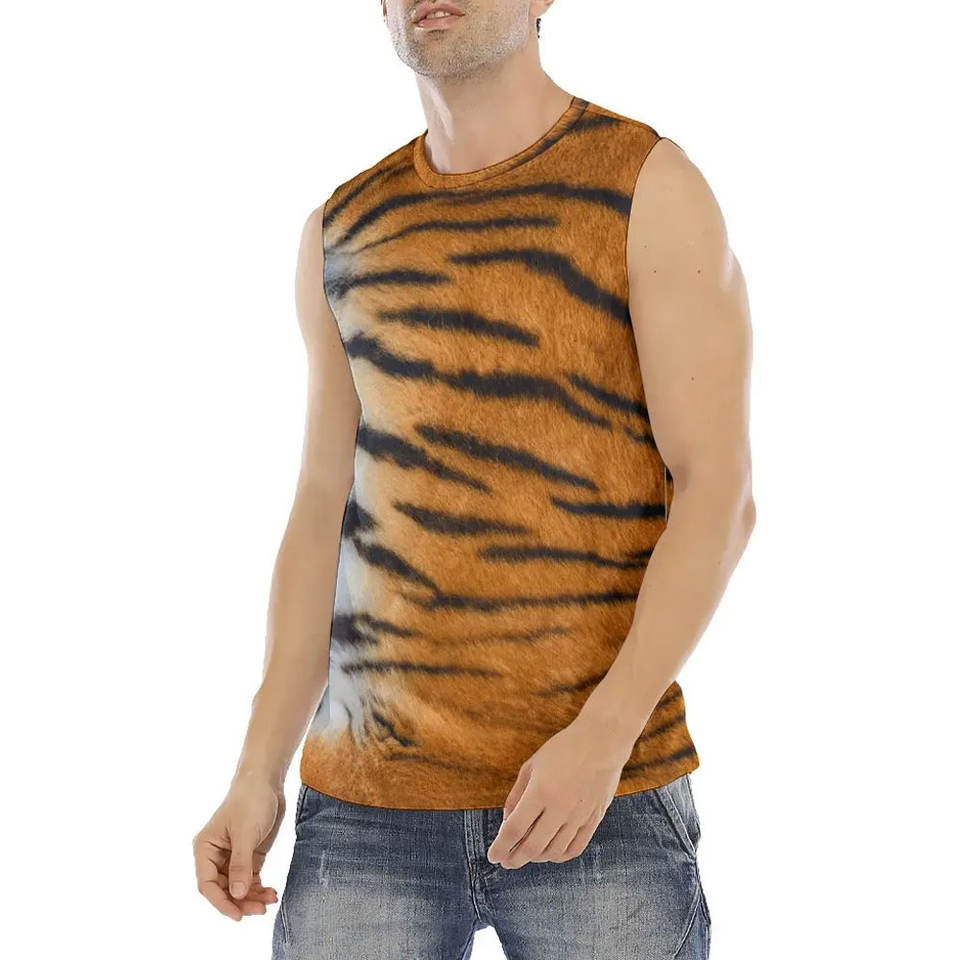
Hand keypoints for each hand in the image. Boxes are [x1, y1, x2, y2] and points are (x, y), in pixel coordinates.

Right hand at [193, 774, 283, 920]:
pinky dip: (259, 888)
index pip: (207, 884)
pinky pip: (250, 879)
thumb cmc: (251, 800)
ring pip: (237, 887)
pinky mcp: (249, 855)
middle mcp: (215, 856)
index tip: (238, 915)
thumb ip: (240, 865)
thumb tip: (237, 895)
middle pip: (223, 889)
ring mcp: (232, 857)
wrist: (267, 781)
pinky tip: (271, 892)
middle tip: (261, 909)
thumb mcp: (245, 833)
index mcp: (205, 849)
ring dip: (252, 897)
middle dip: (241, 901)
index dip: (221, 902)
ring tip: (270, 900)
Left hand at [486, 716, 632, 868]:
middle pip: (532, 847)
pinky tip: (549, 853)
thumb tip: (507, 824)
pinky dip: (558, 856)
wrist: (602, 742)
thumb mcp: (531, 766)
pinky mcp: (594, 820)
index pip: (514, 829)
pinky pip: (574, 849)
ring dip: (535, 858)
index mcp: (540, 791)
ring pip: (553, 852)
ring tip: (525, 854)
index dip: (500, 847)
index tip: (492, 856)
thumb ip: (516, 796)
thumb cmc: (563, 749)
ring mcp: (579, 816)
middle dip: (514, 859)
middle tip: (505, 861)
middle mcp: (560, 808)